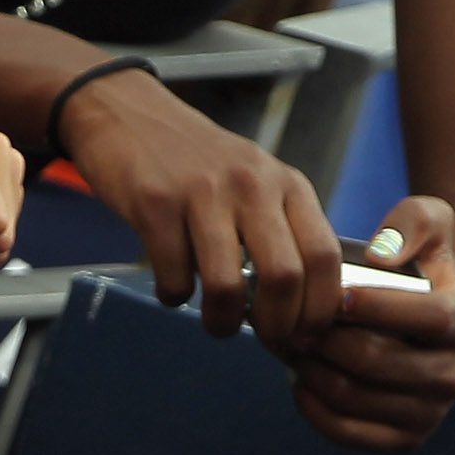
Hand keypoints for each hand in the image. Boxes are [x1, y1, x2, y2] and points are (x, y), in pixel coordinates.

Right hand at [55, 64, 345, 349]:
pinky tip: (172, 287)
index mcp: (286, 184)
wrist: (129, 114)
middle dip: (276, 326)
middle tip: (263, 340)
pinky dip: (174, 297)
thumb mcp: (255, 183)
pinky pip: (174, 275)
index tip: (305, 337)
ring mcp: (203, 193)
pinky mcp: (155, 204)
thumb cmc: (196, 162)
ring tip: (216, 324)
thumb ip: (280, 230)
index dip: (320, 309)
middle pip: (284, 276)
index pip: (324, 256)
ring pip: (227, 285)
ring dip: (222, 322)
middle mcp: (252, 185)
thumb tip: (299, 304)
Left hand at [262, 194, 454, 450]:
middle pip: (374, 360)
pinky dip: (311, 405)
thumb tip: (384, 255)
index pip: (428, 317)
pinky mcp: (402, 441)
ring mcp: (429, 413)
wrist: (424, 328)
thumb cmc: (416, 272)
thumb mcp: (428, 228)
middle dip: (323, 338)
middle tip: (290, 321)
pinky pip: (344, 431)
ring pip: (352, 396)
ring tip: (291, 344)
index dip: (378, 306)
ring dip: (310, 369)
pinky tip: (301, 378)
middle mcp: (454, 375)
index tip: (336, 295)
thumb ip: (417, 220)